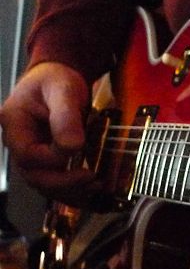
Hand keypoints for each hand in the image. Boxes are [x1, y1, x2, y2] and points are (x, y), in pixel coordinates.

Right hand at [0, 62, 95, 203]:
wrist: (58, 77)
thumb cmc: (56, 79)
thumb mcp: (63, 90)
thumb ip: (65, 116)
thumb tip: (72, 146)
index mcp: (14, 123)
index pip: (28, 154)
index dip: (52, 159)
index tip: (78, 149)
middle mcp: (18, 142)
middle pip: (32, 176)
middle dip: (63, 182)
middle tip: (91, 178)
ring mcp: (31, 153)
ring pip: (43, 184)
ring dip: (69, 191)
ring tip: (95, 185)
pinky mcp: (46, 160)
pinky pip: (54, 181)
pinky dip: (72, 190)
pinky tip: (91, 189)